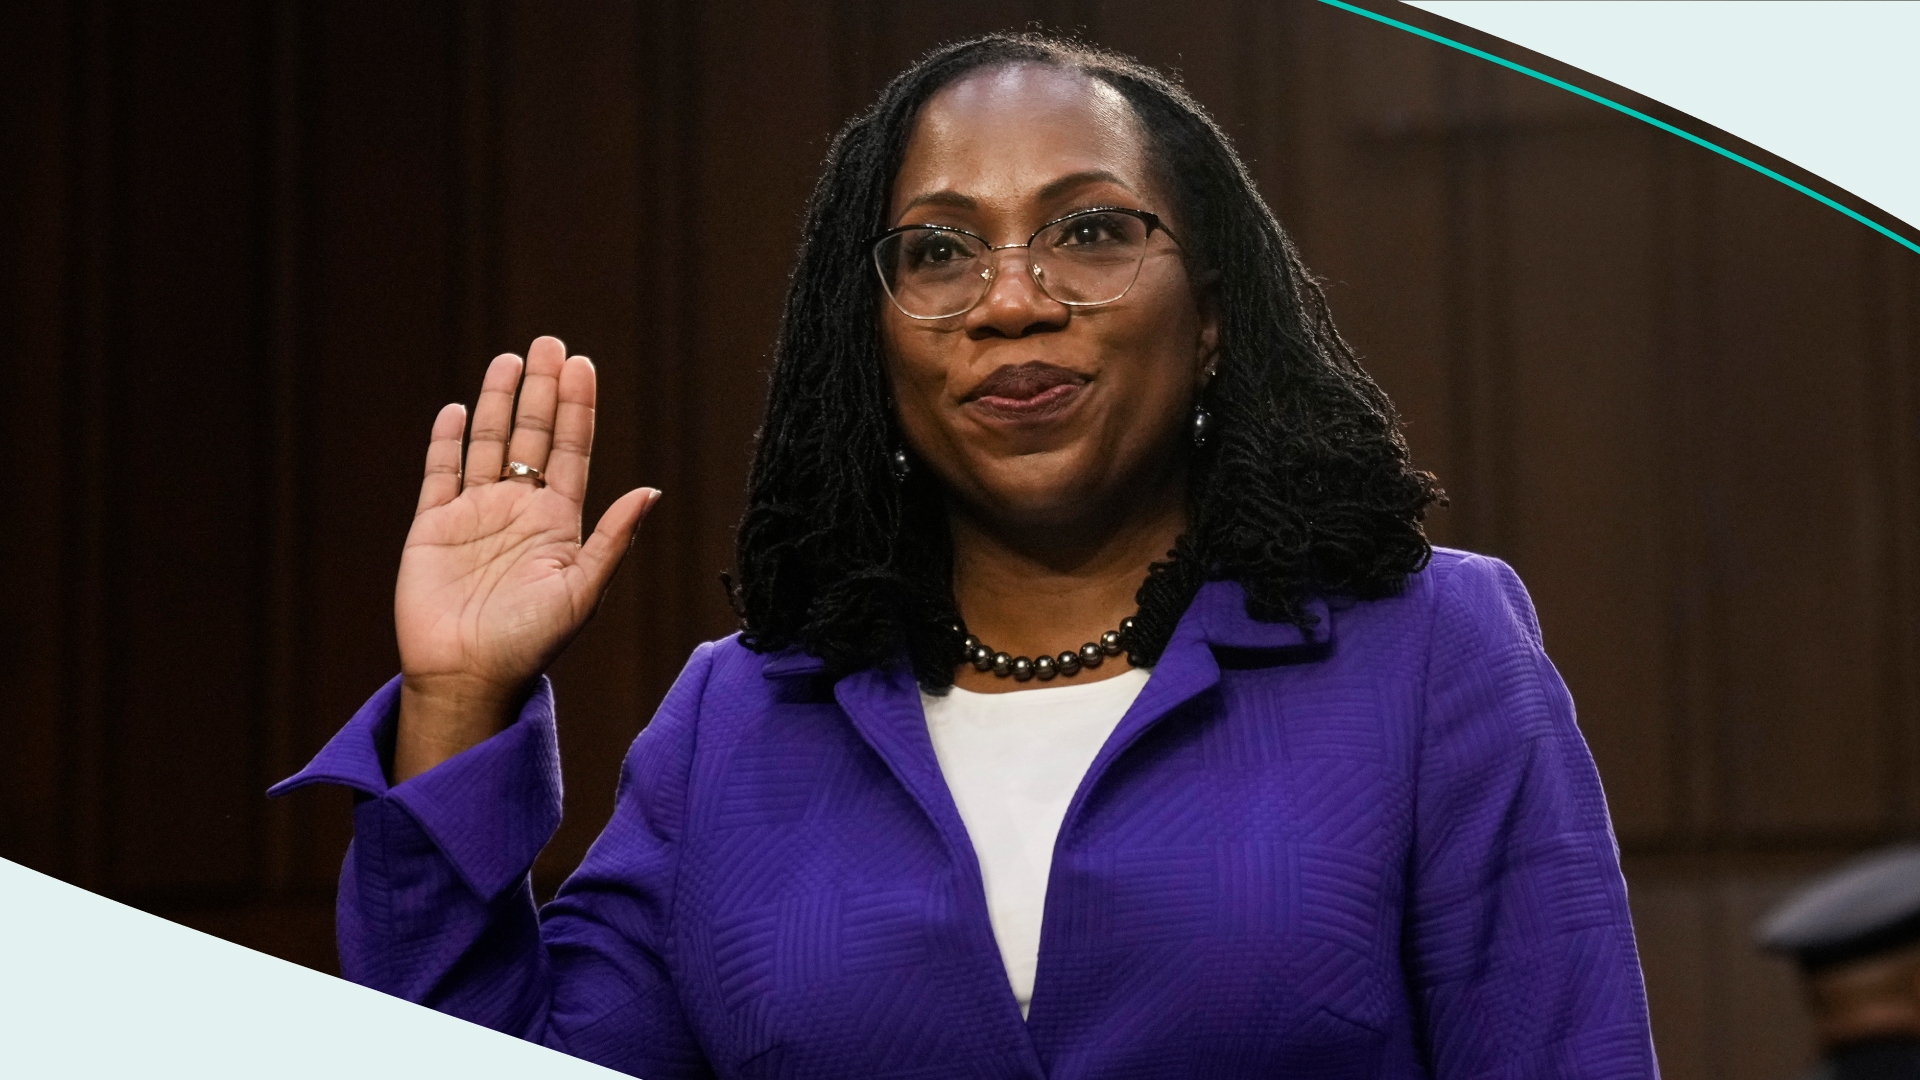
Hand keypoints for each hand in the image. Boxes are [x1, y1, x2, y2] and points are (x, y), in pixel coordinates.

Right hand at [392, 336, 657, 781]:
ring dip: (498, 403)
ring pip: (488, 446)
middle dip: (541, 390)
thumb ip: (613, 540)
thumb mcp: (582, 591)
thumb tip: (652, 493)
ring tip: (510, 360)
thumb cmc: (531, 643)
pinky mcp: (432, 527)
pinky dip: (449, 441)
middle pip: (531, 436)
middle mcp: (518, 511)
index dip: (576, 408)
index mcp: (558, 523)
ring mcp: (474, 515)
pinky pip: (440, 473)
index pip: (570, 451)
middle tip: (548, 342)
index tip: (583, 364)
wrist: (468, 677)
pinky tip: (459, 410)